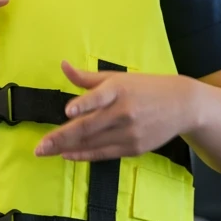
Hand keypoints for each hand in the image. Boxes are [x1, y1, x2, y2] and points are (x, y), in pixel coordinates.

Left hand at [34, 60, 199, 160]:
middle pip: (88, 127)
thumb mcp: (118, 78)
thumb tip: (63, 65)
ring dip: (67, 149)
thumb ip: (87, 78)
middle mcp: (123, 112)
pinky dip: (84, 155)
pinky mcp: (134, 148)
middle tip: (39, 148)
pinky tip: (67, 155)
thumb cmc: (145, 88)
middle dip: (61, 138)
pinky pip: (103, 154)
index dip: (84, 103)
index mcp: (119, 90)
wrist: (181, 105)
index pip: (100, 96)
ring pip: (92, 143)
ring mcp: (129, 132)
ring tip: (46, 151)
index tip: (69, 110)